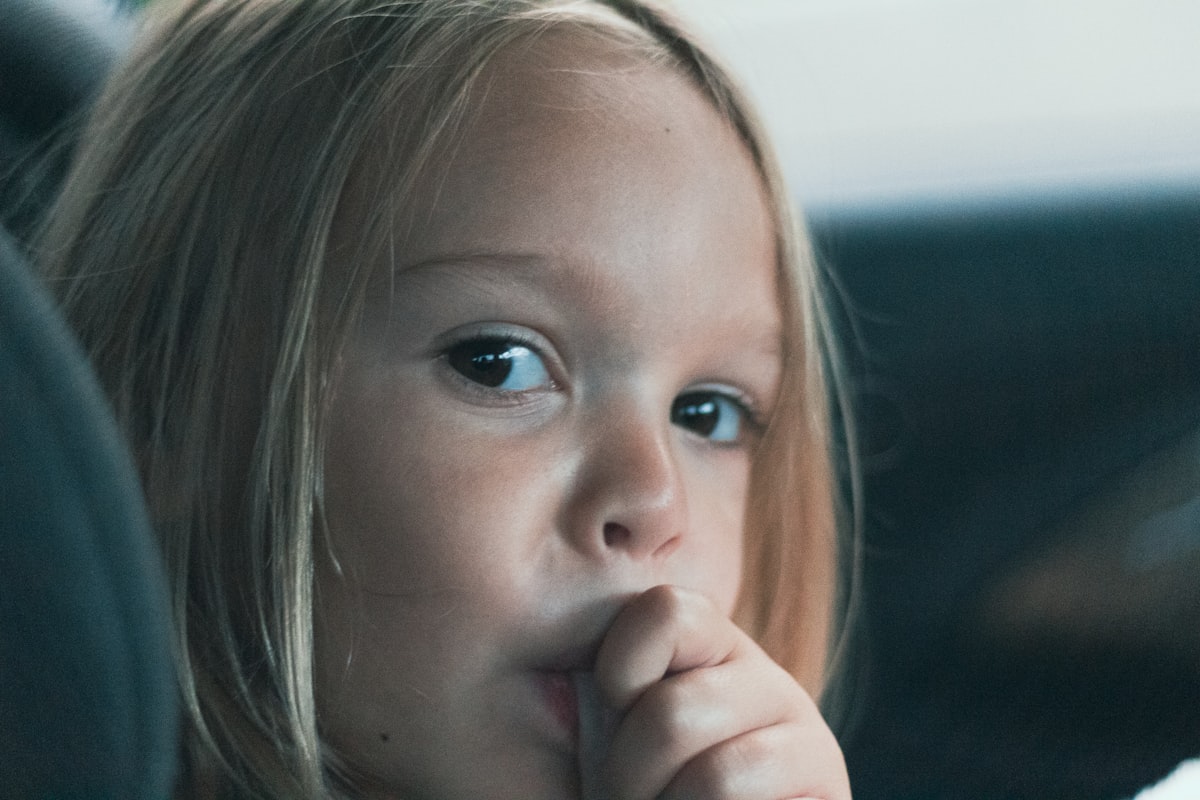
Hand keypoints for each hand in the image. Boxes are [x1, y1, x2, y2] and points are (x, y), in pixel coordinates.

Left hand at [593, 585, 850, 799]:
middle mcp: (767, 682)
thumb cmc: (634, 784)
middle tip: (632, 795)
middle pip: (673, 714)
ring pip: (713, 778)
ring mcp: (806, 739)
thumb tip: (560, 646)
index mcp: (709, 646)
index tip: (614, 712)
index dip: (620, 672)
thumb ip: (608, 678)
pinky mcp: (829, 792)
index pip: (665, 611)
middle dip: (629, 775)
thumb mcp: (610, 722)